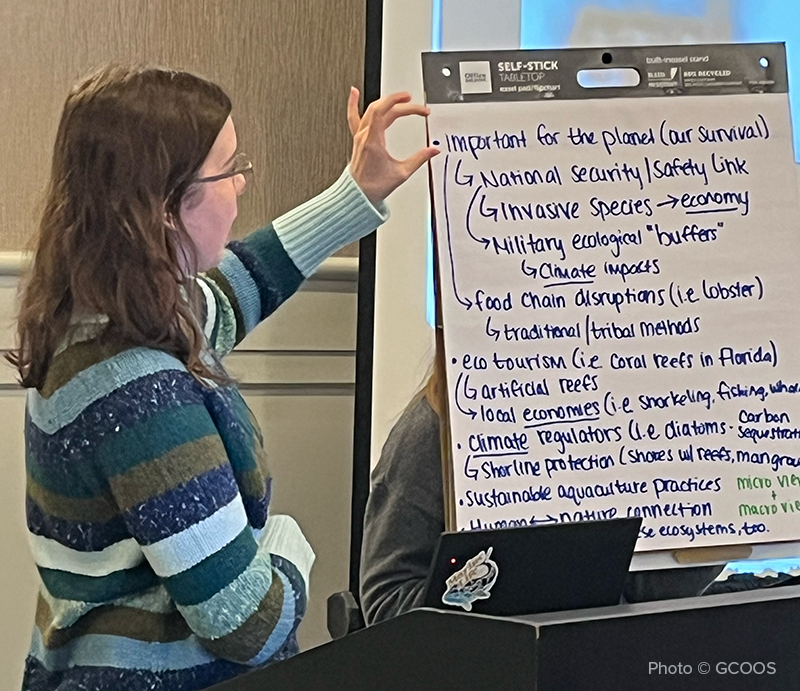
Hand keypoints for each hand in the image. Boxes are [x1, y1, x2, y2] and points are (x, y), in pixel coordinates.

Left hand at [347, 87, 439, 204]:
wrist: (358, 195)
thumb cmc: (373, 187)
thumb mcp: (401, 173)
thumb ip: (419, 159)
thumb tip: (433, 151)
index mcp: (373, 140)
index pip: (386, 111)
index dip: (403, 105)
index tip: (417, 107)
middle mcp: (364, 135)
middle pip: (382, 109)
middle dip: (400, 103)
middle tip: (414, 104)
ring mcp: (359, 136)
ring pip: (370, 110)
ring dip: (385, 101)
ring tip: (398, 97)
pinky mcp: (358, 140)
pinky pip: (353, 118)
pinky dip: (352, 104)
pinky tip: (353, 92)